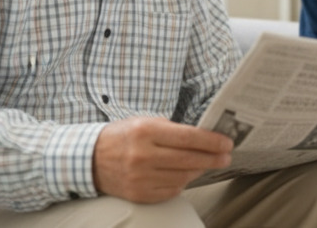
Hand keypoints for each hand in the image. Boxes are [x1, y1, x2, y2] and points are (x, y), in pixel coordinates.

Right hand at [93, 116, 232, 202]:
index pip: (188, 137)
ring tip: (206, 163)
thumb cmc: (122, 136)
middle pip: (189, 159)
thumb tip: (204, 137)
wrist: (89, 159)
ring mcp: (140, 178)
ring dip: (199, 170)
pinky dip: (182, 183)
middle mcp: (143, 155)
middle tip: (226, 156)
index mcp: (145, 132)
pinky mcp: (139, 194)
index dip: (212, 141)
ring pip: (183, 177)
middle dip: (213, 158)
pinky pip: (171, 190)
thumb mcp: (144, 122)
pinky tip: (185, 174)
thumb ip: (172, 129)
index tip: (227, 143)